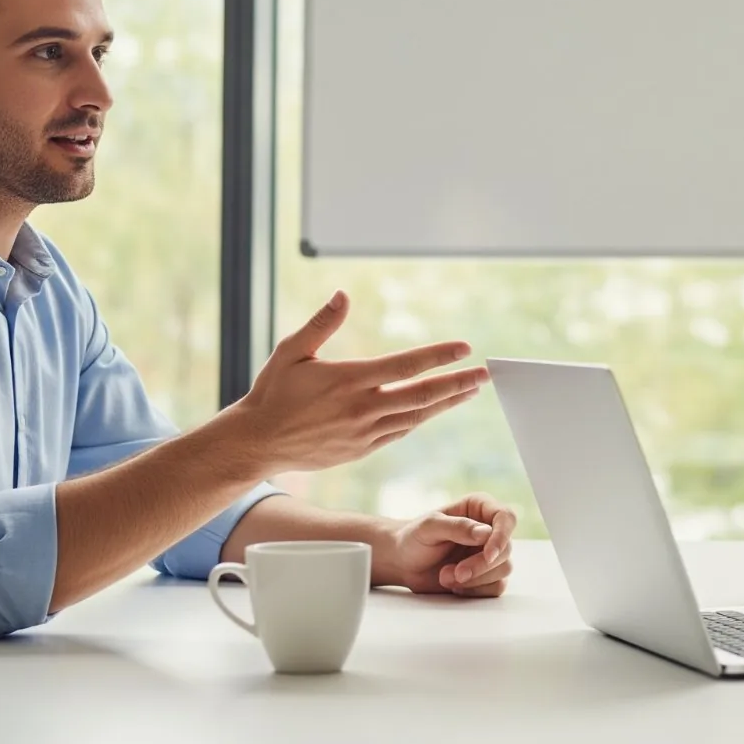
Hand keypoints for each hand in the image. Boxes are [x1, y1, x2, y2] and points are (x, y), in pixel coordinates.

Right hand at [227, 291, 486, 475]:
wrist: (258, 443)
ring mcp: (364, 432)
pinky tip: (436, 409)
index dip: (438, 356)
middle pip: (421, 394)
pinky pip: (400, 432)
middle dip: (457, 383)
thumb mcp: (291, 351)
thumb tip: (344, 294)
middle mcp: (361, 408)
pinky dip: (421, 419)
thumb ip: (321, 324)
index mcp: (349, 379)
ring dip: (446, 403)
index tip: (464, 348)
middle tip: (486, 374)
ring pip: (416, 416)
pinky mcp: (361, 449)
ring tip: (470, 390)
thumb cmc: (273, 393)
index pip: (404, 365)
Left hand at [377, 494, 517, 597]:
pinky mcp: (486, 575)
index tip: (488, 555)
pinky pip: (496, 587)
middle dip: (481, 565)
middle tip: (456, 573)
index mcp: (479, 508)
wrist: (403, 563)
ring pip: (503, 569)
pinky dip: (475, 590)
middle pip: (505, 549)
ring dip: (475, 579)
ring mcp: (489, 553)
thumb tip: (486, 533)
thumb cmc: (413, 538)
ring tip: (446, 576)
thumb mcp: (429, 527)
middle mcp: (489, 529)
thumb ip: (458, 527)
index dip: (502, 537)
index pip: (506, 517)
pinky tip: (455, 586)